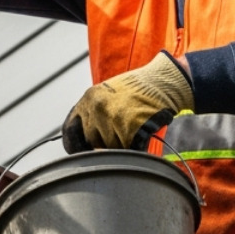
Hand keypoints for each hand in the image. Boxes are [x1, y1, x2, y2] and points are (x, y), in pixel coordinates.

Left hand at [62, 52, 193, 151]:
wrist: (165, 82)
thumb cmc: (139, 89)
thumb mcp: (108, 93)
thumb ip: (93, 112)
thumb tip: (84, 139)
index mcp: (88, 98)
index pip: (70, 130)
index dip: (76, 144)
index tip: (83, 151)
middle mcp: (96, 108)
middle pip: (91, 141)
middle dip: (104, 143)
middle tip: (121, 132)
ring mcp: (112, 118)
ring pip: (109, 147)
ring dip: (121, 145)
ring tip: (133, 127)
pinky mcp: (129, 128)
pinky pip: (127, 149)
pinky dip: (135, 147)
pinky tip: (141, 132)